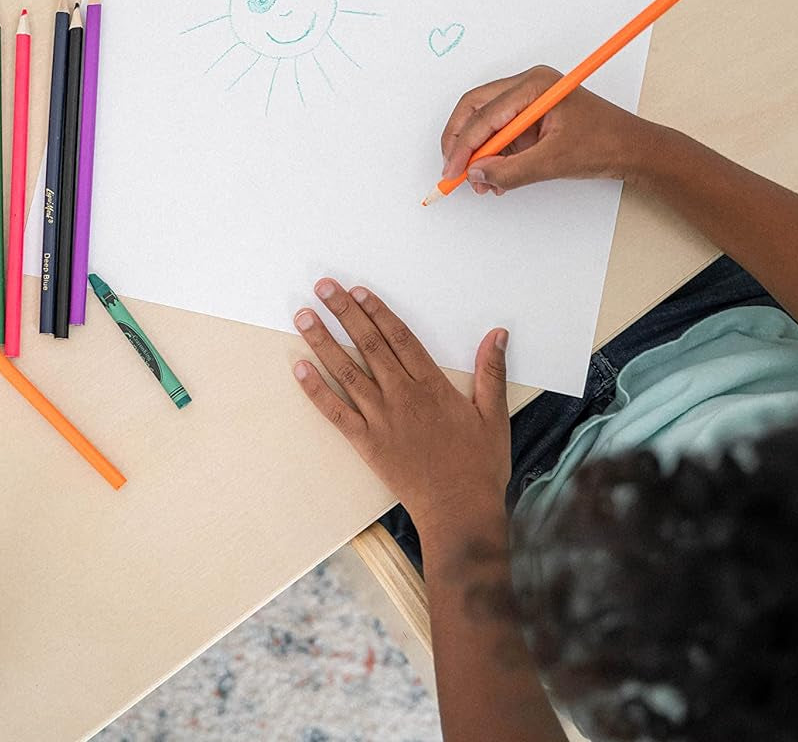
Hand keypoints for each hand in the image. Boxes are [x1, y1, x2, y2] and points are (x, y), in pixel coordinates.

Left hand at [291, 278, 510, 528]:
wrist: (459, 511)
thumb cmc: (479, 466)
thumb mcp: (494, 415)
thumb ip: (491, 371)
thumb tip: (498, 334)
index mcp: (431, 386)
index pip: (399, 338)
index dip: (376, 312)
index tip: (357, 291)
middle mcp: (402, 396)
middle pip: (368, 346)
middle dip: (343, 313)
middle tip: (323, 287)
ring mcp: (380, 419)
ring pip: (346, 372)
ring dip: (322, 342)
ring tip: (304, 316)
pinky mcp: (366, 443)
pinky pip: (335, 411)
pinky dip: (315, 390)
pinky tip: (299, 368)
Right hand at [440, 65, 653, 194]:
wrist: (633, 150)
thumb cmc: (605, 144)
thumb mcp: (554, 162)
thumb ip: (511, 170)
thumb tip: (477, 175)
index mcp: (534, 85)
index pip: (484, 113)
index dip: (464, 145)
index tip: (453, 171)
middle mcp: (527, 87)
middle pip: (475, 109)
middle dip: (461, 143)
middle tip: (454, 172)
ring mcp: (527, 101)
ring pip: (484, 124)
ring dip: (478, 155)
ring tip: (483, 184)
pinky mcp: (529, 119)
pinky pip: (500, 135)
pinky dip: (493, 158)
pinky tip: (497, 179)